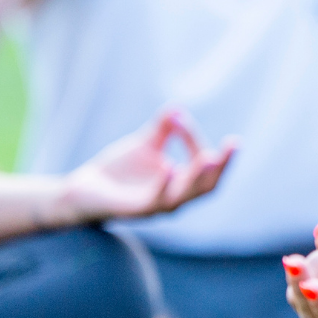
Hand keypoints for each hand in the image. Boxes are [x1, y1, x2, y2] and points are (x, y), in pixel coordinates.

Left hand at [53, 109, 234, 223]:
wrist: (82, 190)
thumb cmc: (118, 171)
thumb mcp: (145, 145)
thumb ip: (163, 129)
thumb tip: (178, 108)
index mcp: (181, 183)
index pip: (200, 162)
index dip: (194, 139)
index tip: (179, 118)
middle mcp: (174, 197)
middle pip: (208, 186)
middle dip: (223, 165)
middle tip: (234, 144)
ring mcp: (156, 206)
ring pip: (186, 196)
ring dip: (199, 177)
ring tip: (211, 157)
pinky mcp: (136, 210)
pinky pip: (156, 201)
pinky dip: (164, 184)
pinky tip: (170, 167)